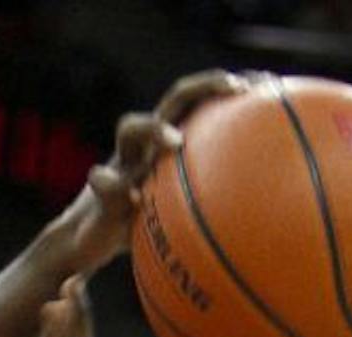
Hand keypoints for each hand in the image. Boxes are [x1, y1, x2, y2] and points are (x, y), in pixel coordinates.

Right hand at [60, 70, 249, 268]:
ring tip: (176, 141)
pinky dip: (115, 186)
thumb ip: (212, 212)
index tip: (265, 82)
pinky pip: (103, 183)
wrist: (86, 240)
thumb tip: (265, 226)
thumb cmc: (142, 229)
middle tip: (235, 87)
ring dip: (154, 129)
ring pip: (131, 128)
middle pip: (173, 101)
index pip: (200, 104)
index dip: (227, 89)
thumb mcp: (180, 219)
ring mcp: (121, 164)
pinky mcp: (100, 192)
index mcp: (168, 146)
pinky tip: (134, 198)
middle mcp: (148, 146)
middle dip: (202, 88)